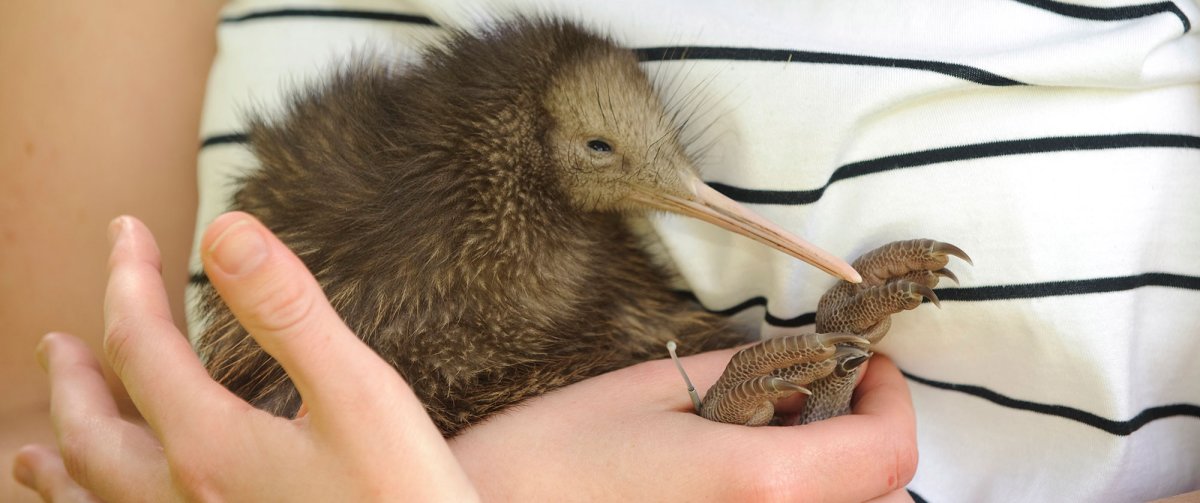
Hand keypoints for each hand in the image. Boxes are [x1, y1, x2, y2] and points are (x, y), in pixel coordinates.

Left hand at [13, 214, 476, 500]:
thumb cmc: (404, 497)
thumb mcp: (360, 395)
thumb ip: (289, 312)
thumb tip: (225, 233)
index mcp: (211, 446)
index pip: (140, 346)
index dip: (128, 279)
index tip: (128, 232)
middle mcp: (182, 499)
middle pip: (94, 431)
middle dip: (74, 376)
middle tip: (57, 340)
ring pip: (95, 500)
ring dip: (62, 460)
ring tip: (29, 450)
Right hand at [450, 347, 917, 501]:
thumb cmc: (548, 461)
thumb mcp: (649, 392)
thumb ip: (745, 378)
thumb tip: (803, 380)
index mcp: (760, 487)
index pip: (886, 454)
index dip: (892, 402)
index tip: (868, 367)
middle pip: (879, 499)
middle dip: (867, 443)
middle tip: (822, 398)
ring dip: (836, 484)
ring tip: (780, 442)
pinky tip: (741, 488)